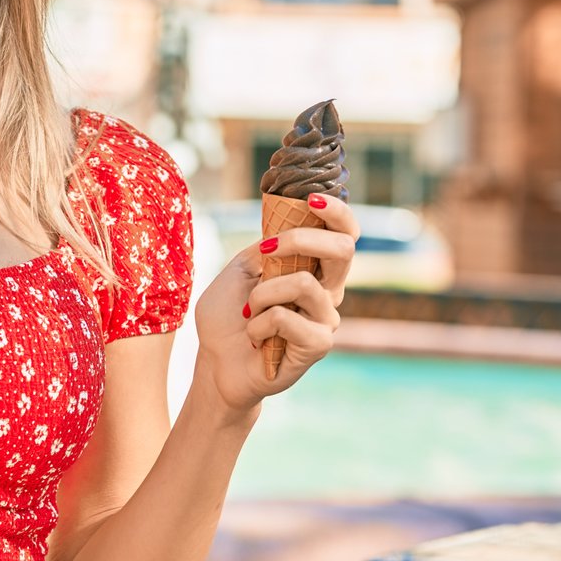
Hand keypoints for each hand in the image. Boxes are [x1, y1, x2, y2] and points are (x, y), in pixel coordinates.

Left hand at [192, 193, 359, 414]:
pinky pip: (287, 318)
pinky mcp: (317, 345)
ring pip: (305, 283)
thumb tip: (288, 227)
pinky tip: (255, 335)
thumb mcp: (241, 269)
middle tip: (267, 251)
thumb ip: (268, 247)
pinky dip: (260, 322)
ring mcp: (326, 319)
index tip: (312, 199)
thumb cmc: (228, 316)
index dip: (338, 212)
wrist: (216, 361)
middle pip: (343, 249)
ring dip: (264, 293)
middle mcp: (328, 291)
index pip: (344, 234)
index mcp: (313, 268)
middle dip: (302, 239)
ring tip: (249, 311)